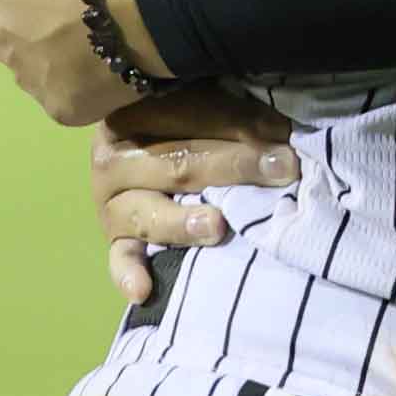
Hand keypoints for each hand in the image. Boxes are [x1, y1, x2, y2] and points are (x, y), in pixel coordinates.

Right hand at [94, 90, 302, 307]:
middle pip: (176, 161)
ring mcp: (111, 203)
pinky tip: (143, 290)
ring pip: (147, 213)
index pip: (188, 114)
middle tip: (282, 168)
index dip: (238, 121)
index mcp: (135, 112)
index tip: (284, 132)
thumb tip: (283, 131)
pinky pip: (120, 257)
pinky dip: (129, 274)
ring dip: (182, 222)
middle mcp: (114, 157)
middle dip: (234, 165)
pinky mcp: (115, 239)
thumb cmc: (184, 124)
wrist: (140, 149)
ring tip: (216, 226)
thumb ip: (235, 116)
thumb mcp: (203, 106)